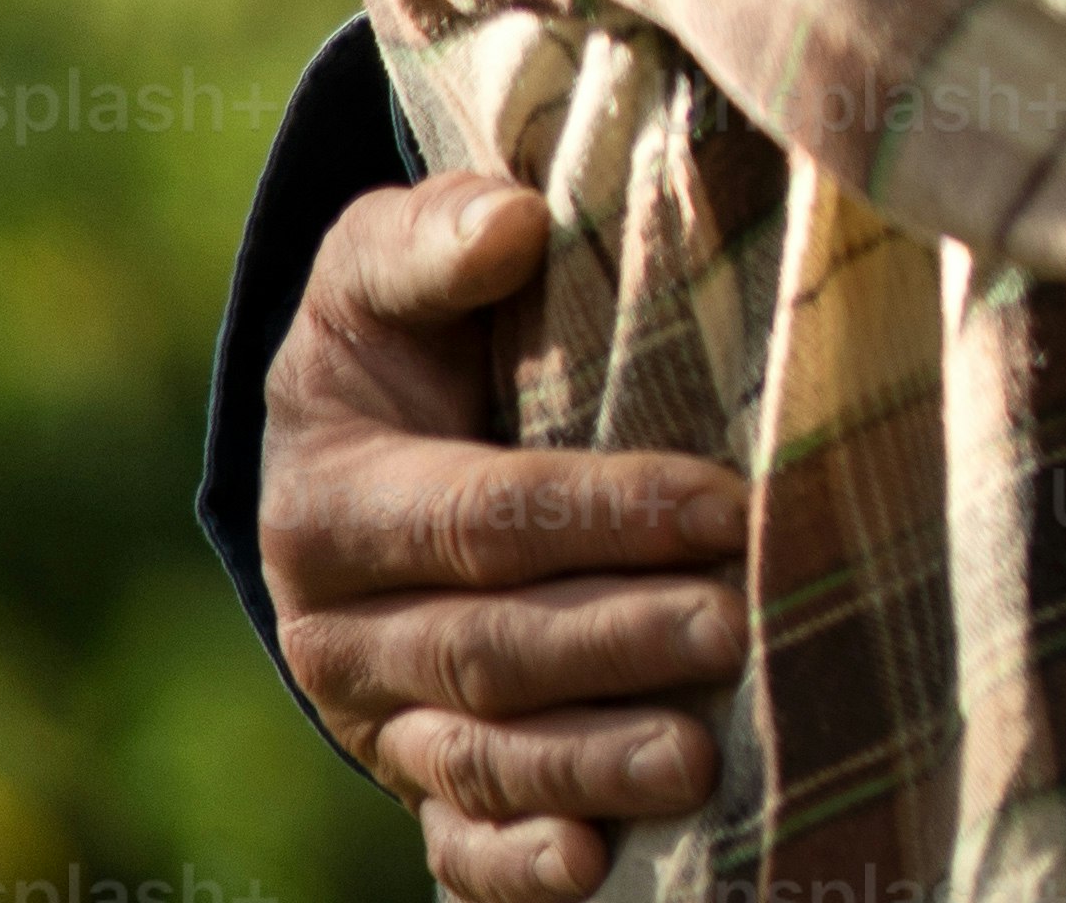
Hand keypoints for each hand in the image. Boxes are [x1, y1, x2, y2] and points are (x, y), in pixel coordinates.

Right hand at [249, 167, 747, 902]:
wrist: (355, 449)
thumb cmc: (401, 334)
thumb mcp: (382, 265)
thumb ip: (434, 237)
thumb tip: (508, 227)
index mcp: (333, 505)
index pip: (481, 517)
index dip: (602, 512)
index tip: (722, 502)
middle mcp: (340, 631)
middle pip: (488, 648)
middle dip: (614, 643)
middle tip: (733, 629)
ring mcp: (377, 722)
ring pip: (481, 756)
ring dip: (589, 763)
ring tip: (698, 758)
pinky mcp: (418, 782)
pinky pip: (455, 842)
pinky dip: (514, 864)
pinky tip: (590, 869)